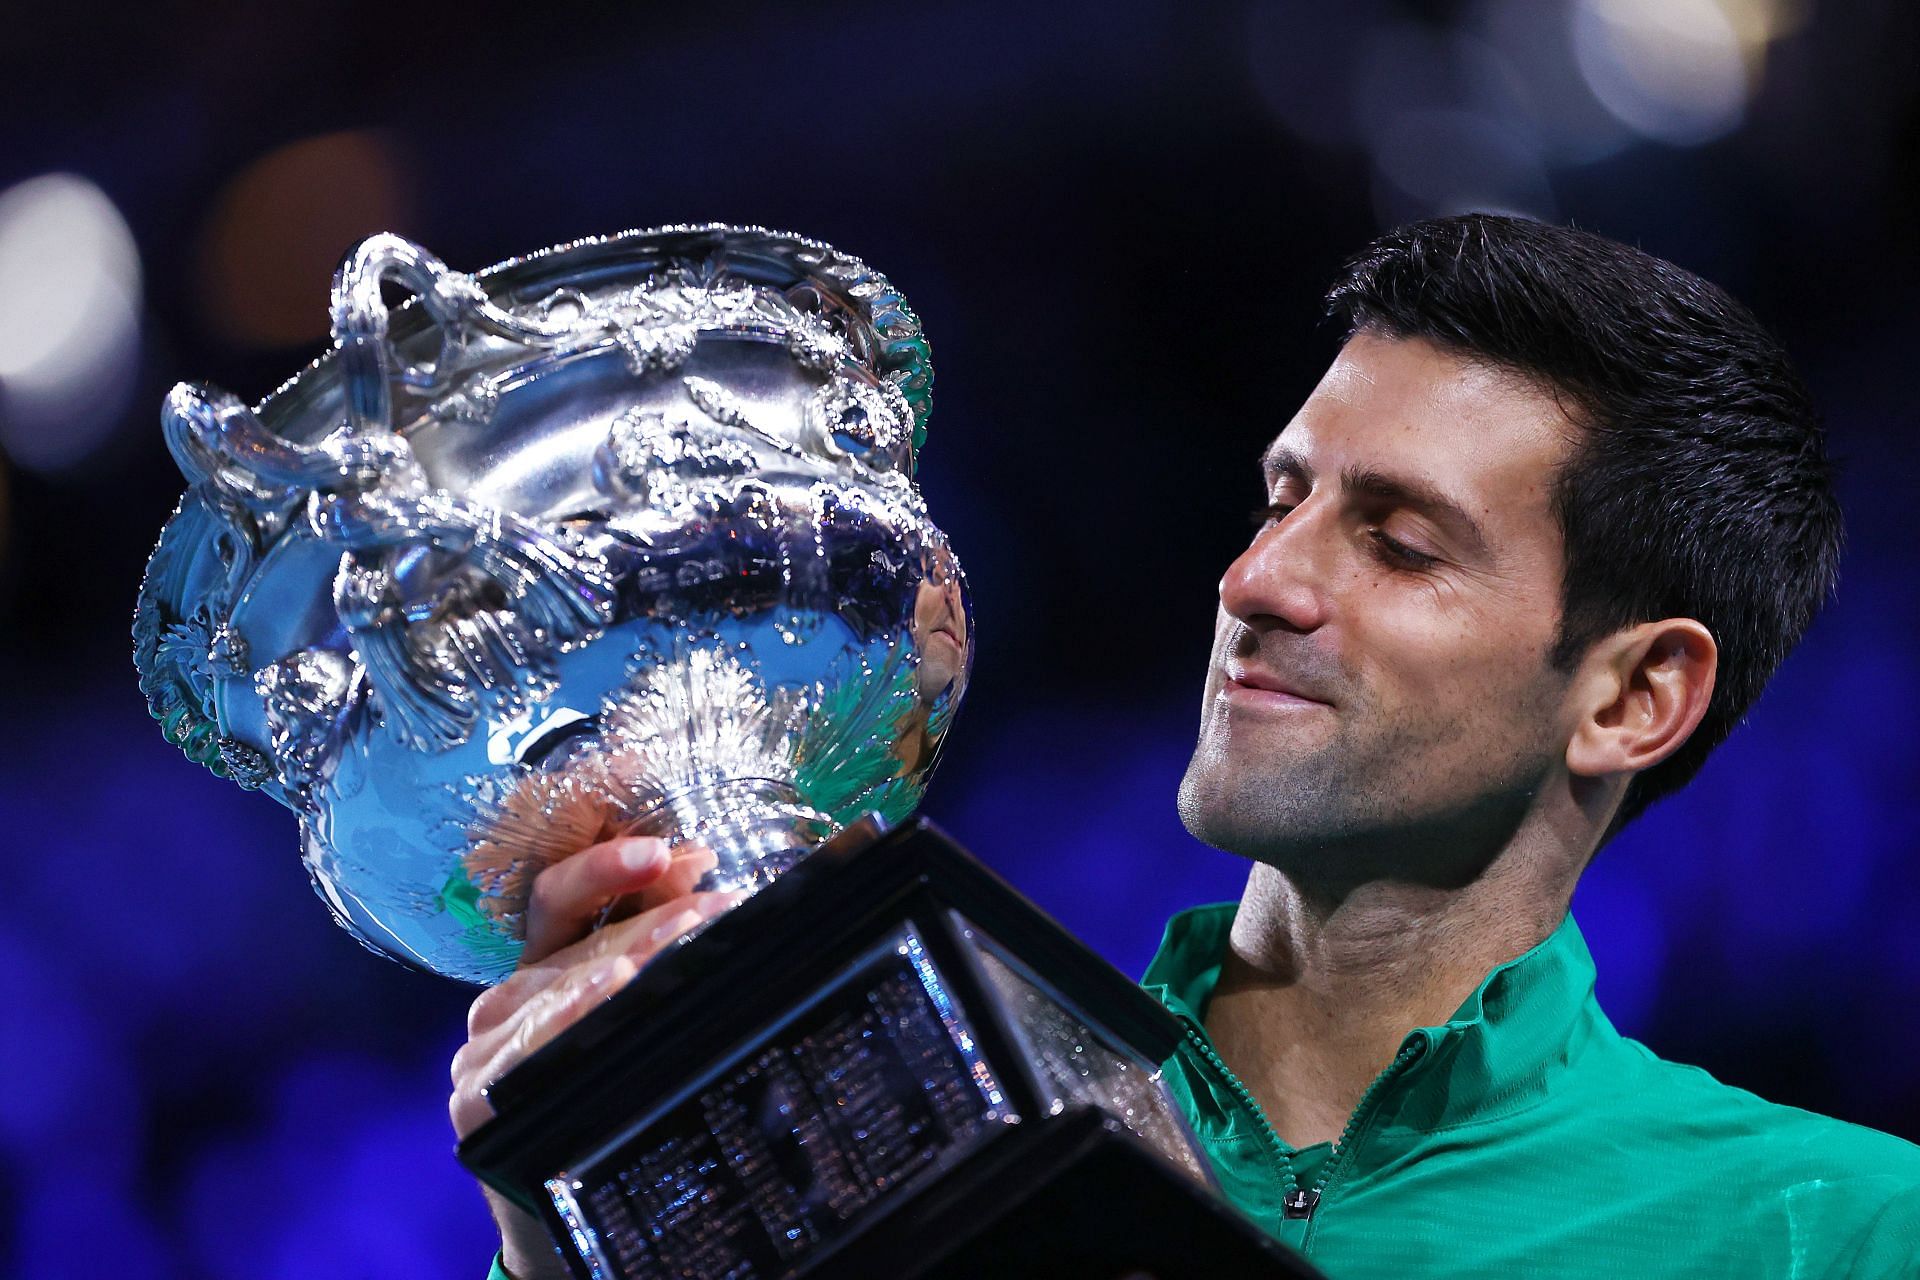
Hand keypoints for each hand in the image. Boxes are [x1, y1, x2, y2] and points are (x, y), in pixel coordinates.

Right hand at [449, 834, 731, 1279]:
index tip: (665, 852)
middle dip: (657, 920)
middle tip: (718, 908)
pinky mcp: (475, 1098)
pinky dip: (574, 1014)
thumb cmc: (614, 1098)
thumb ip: (657, 934)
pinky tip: (611, 992)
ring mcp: (482, 1048)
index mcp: (542, 966)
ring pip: (561, 987)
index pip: (563, 896)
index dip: (608, 868)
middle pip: (579, 942)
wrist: (570, 1209)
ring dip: (631, 959)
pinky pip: (530, 1046)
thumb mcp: (640, 1007)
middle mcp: (505, 997)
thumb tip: (693, 863)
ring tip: (685, 940)